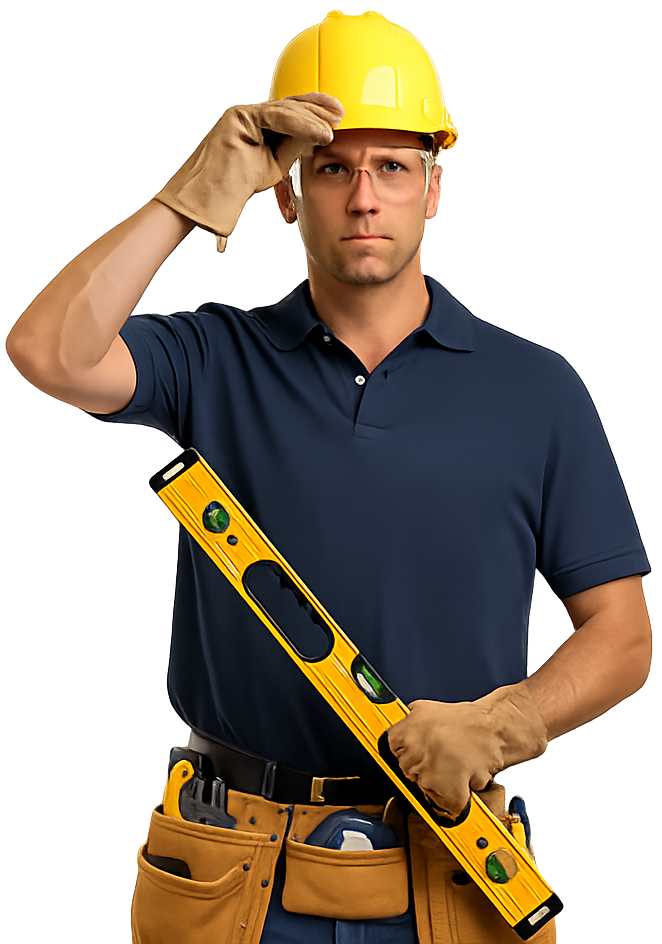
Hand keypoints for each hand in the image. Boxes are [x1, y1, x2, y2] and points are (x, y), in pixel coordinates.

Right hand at [152, 93, 343, 249]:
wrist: (207, 198)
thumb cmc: (233, 188)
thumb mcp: (274, 166)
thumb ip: (293, 148)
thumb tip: (319, 135)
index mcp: (258, 125)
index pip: (291, 112)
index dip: (315, 111)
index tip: (338, 117)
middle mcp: (250, 115)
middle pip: (290, 105)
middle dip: (318, 109)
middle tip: (341, 115)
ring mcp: (243, 114)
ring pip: (284, 109)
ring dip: (312, 118)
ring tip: (332, 129)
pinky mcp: (238, 117)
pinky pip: (274, 116)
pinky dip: (298, 123)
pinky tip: (317, 131)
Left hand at [387, 685, 547, 819]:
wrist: (495, 729)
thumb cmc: (466, 722)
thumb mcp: (425, 710)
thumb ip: (405, 723)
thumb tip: (391, 735)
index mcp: (404, 732)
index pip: (390, 752)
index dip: (408, 753)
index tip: (419, 753)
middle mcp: (413, 752)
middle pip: (407, 773)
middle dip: (424, 769)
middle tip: (442, 758)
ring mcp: (428, 773)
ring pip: (425, 790)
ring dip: (439, 784)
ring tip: (455, 767)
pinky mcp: (446, 791)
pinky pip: (443, 804)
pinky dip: (455, 798)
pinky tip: (463, 779)